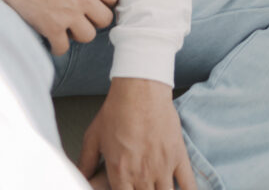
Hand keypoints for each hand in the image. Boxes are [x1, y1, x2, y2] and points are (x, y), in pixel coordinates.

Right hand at [0, 0, 118, 53]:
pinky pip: (63, 47)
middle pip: (105, 19)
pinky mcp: (51, 28)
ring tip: (69, 27)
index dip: (107, 0)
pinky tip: (53, 38)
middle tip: (85, 16)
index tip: (98, 1)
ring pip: (88, 36)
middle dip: (96, 19)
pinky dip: (58, 46)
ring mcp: (67, 15)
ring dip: (80, 33)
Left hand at [79, 78, 196, 189]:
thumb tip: (79, 177)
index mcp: (120, 173)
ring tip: (156, 189)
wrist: (140, 88)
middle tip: (141, 187)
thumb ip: (85, 162)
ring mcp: (162, 168)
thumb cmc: (118, 109)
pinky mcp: (178, 157)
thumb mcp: (94, 136)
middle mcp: (142, 175)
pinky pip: (188, 186)